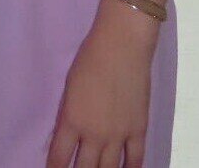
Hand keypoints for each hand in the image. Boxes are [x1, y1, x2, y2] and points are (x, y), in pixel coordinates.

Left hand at [46, 0, 158, 167]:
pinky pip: (135, 160)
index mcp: (72, 120)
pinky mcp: (139, 129)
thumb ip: (67, 114)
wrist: (123, 43)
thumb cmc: (90, 57)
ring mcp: (118, 134)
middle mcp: (94, 133)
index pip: (58, 159)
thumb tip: (63, 138)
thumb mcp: (69, 86)